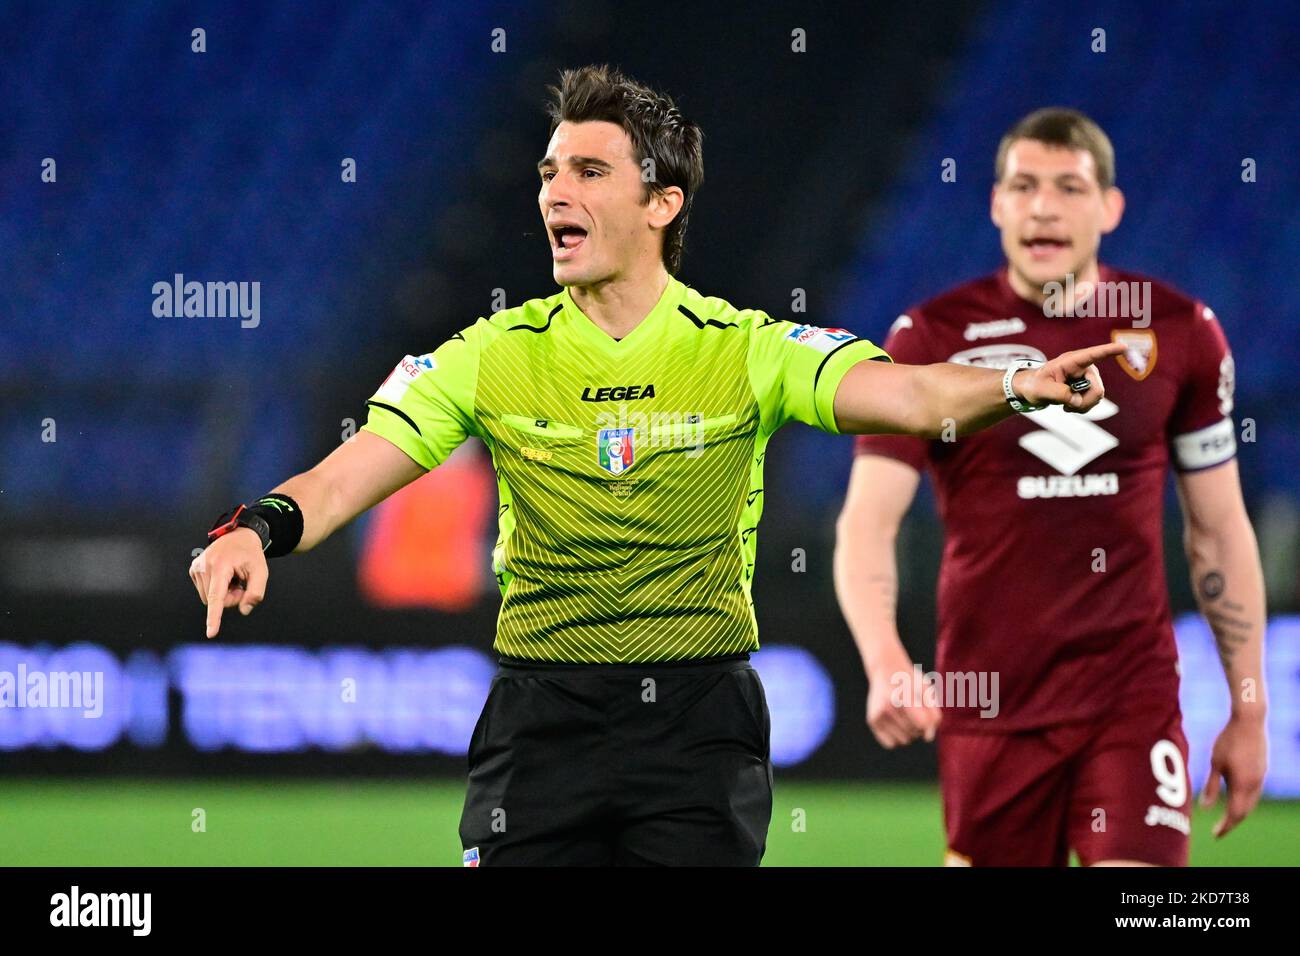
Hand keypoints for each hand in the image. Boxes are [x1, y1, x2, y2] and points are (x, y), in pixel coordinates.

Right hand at [188, 528, 268, 637]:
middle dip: (231, 597)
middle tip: (240, 582)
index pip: (217, 597)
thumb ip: (256, 592)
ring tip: (231, 576)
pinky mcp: (193, 569)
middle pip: (217, 601)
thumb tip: (244, 610)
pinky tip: (223, 575)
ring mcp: (196, 567)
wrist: (239, 536)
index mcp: (221, 566)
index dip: (214, 617)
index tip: (211, 633)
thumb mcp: (261, 572)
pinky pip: (205, 592)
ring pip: (209, 598)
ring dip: (223, 593)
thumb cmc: (251, 555)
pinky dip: (216, 588)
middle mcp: (204, 566)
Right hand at [865, 641, 941, 748]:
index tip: (926, 713)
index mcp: (903, 697)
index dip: (929, 722)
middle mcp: (888, 707)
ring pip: (904, 741)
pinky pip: (891, 744)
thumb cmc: (911, 682)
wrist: (886, 670)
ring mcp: (878, 715)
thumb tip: (928, 738)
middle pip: (915, 733)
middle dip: (919, 726)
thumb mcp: (927, 692)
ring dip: (908, 732)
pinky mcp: (872, 721)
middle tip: (913, 709)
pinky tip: (895, 723)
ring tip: (904, 715)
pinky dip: (896, 738)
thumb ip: (934, 715)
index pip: (923, 724)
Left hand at [1013, 342, 1125, 413]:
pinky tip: (1070, 405)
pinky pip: (1094, 401)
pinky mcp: (1088, 386)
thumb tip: (1077, 400)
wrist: (1033, 390)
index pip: (1093, 355)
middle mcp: (1083, 367)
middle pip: (1097, 389)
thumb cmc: (1035, 385)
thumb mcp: (1042, 390)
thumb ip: (1059, 394)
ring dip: (1082, 405)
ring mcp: (1088, 377)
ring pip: (1097, 396)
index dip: (1109, 351)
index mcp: (1071, 361)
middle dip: (1084, 402)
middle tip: (1066, 405)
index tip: (1124, 347)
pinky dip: (1083, 407)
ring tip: (1066, 404)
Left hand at [1199, 713, 1267, 837]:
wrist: (1250, 721)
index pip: (1235, 814)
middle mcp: (1255, 784)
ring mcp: (1261, 777)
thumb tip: (1206, 808)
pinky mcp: (1262, 770)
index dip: (1226, 826)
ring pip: (1251, 802)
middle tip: (1219, 830)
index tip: (1215, 834)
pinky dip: (1245, 801)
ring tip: (1227, 818)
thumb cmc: (1228, 740)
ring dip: (1240, 812)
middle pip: (1245, 811)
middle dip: (1232, 822)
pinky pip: (1254, 792)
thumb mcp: (1215, 763)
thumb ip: (1212, 787)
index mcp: (1243, 784)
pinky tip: (1236, 798)